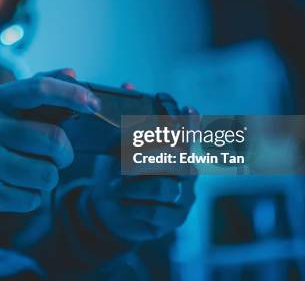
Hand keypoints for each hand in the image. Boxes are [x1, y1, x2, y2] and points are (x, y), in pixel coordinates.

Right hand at [0, 69, 99, 221]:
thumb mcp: (0, 108)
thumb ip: (36, 90)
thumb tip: (72, 73)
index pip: (38, 89)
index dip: (71, 94)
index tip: (93, 104)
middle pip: (53, 139)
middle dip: (65, 153)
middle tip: (59, 156)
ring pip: (47, 174)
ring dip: (47, 177)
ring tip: (29, 172)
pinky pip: (32, 199)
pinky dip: (31, 197)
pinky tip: (13, 187)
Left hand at [90, 83, 197, 241]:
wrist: (113, 208)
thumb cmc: (121, 171)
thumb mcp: (117, 143)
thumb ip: (123, 116)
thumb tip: (126, 85)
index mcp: (176, 147)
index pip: (190, 130)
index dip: (191, 121)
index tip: (187, 110)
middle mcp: (186, 169)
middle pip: (177, 158)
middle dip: (149, 156)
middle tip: (124, 159)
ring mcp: (183, 195)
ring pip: (165, 186)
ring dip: (135, 185)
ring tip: (115, 184)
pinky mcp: (174, 218)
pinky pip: (158, 211)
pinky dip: (135, 206)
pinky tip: (122, 202)